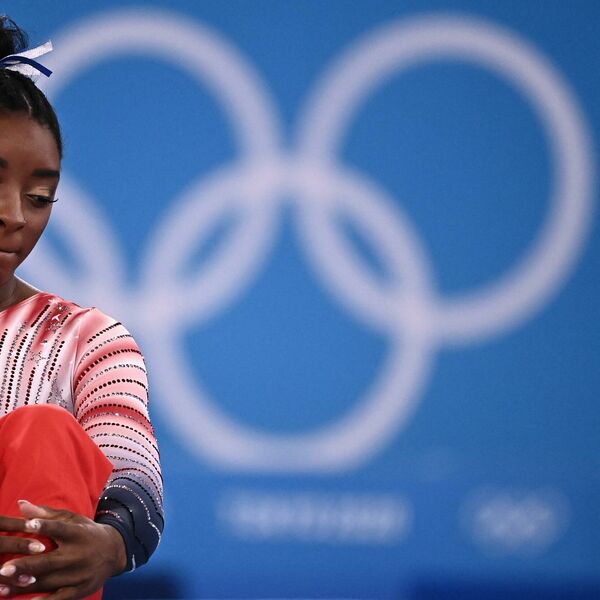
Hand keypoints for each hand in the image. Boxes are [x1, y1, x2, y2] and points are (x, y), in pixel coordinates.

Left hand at [0, 500, 126, 598]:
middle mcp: (78, 554)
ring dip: (24, 587)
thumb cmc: (87, 533)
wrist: (115, 551)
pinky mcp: (81, 589)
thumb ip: (46, 514)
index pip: (60, 528)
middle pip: (49, 561)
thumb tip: (21, 504)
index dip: (44, 526)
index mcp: (77, 533)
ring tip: (1, 590)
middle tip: (3, 569)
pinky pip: (60, 598)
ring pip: (48, 582)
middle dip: (26, 566)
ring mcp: (80, 574)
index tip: (28, 525)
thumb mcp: (72, 519)